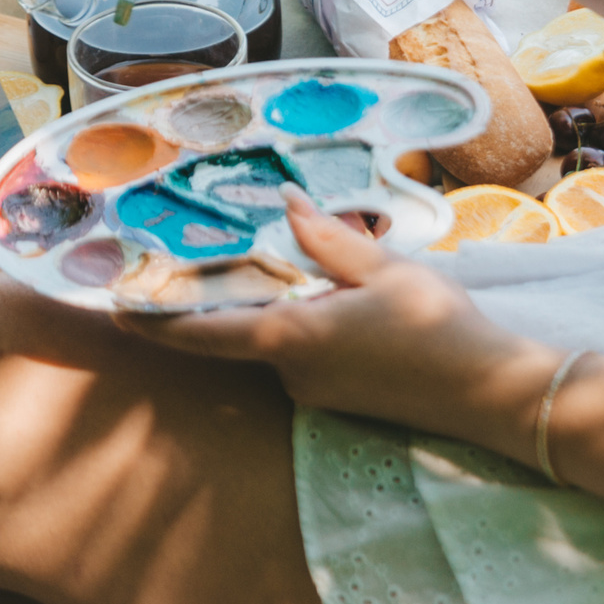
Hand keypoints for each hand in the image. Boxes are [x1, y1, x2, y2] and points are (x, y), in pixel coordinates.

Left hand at [122, 190, 531, 435]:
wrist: (492, 395)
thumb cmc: (439, 329)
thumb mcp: (384, 269)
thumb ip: (329, 240)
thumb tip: (286, 205)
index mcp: (290, 339)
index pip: (200, 333)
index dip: (152, 321)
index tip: (111, 306)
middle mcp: (291, 373)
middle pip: (234, 332)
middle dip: (218, 296)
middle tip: (191, 253)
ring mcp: (315, 392)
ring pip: (273, 339)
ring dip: (269, 305)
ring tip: (266, 258)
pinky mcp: (340, 397)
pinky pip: (301, 352)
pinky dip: (297, 322)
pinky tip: (324, 292)